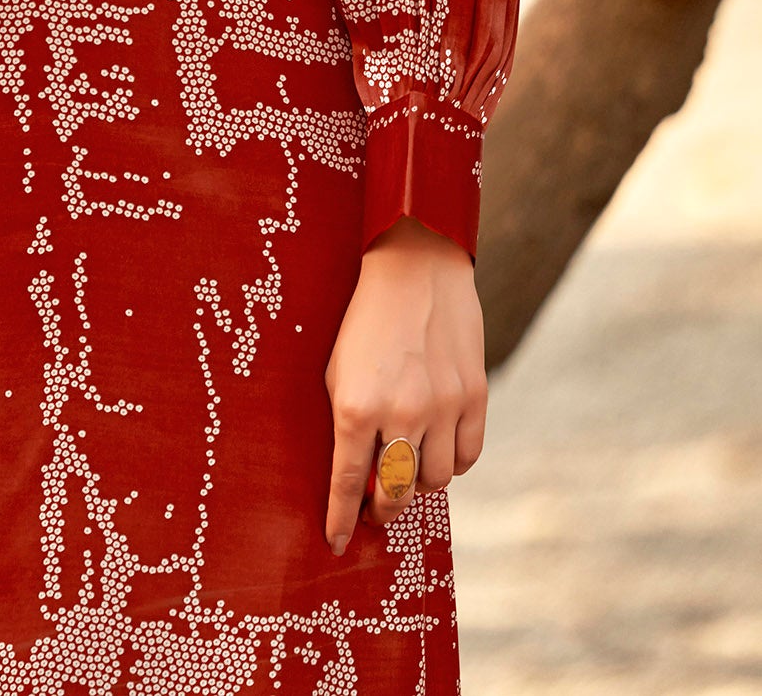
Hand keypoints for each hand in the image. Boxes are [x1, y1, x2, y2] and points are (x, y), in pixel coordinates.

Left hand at [322, 214, 487, 555]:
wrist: (415, 270)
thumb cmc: (365, 321)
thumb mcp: (338, 369)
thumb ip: (346, 423)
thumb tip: (357, 475)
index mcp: (355, 406)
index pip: (347, 484)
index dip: (341, 519)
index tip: (338, 542)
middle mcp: (400, 413)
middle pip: (395, 493)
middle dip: (383, 511)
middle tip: (379, 509)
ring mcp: (441, 407)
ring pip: (434, 481)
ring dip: (419, 482)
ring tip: (409, 466)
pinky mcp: (474, 397)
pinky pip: (467, 457)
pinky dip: (452, 462)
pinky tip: (439, 449)